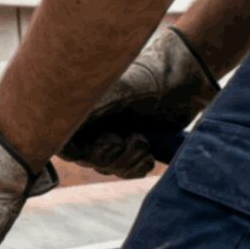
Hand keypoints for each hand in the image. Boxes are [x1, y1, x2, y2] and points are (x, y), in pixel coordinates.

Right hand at [59, 27, 219, 177]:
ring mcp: (117, 135)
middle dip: (105, 155)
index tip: (83, 151)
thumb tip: (63, 129)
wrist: (186, 77)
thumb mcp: (115, 91)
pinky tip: (150, 155)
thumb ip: (88, 110)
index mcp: (85, 109)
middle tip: (122, 139)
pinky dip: (138, 168)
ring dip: (126, 162)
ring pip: (109, 167)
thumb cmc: (148, 77)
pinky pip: (128, 171)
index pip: (64, 141)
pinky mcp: (137, 147)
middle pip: (87, 158)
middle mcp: (97, 123)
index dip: (71, 151)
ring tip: (143, 141)